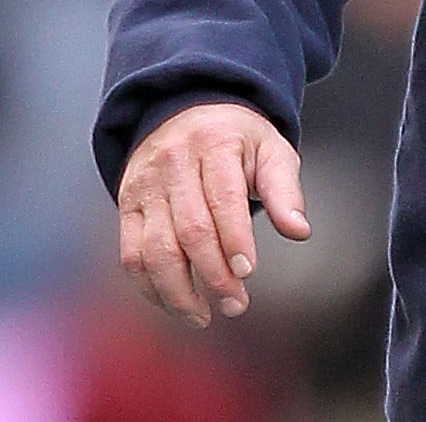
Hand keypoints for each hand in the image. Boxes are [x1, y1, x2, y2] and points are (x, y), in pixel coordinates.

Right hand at [117, 101, 310, 327]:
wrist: (188, 110)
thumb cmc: (238, 138)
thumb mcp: (271, 150)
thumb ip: (286, 191)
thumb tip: (299, 231)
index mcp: (215, 144)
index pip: (223, 199)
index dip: (234, 240)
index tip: (248, 272)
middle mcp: (174, 163)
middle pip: (190, 230)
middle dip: (213, 275)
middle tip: (235, 304)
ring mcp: (145, 186)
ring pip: (154, 248)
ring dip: (178, 291)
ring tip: (204, 315)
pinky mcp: (127, 205)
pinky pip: (131, 254)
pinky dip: (149, 286)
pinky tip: (174, 303)